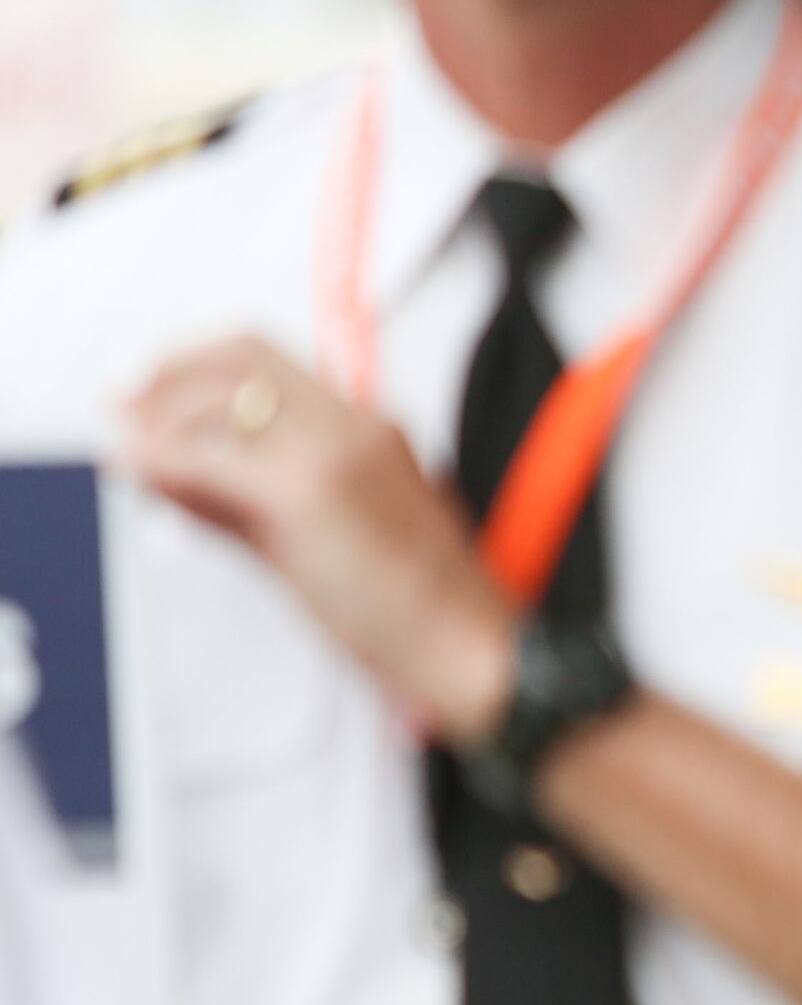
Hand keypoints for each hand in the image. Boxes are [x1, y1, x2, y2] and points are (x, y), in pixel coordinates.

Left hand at [122, 337, 514, 743]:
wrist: (470, 649)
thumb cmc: (418, 610)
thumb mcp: (324, 537)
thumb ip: (244, 498)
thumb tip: (168, 469)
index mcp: (370, 433)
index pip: (265, 359)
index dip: (191, 366)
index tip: (150, 397)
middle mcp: (355, 427)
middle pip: (240, 356)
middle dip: (165, 377)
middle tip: (127, 414)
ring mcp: (335, 453)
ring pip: (219, 397)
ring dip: (158, 421)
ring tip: (133, 458)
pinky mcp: (311, 493)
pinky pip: (210, 458)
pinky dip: (161, 461)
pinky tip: (144, 477)